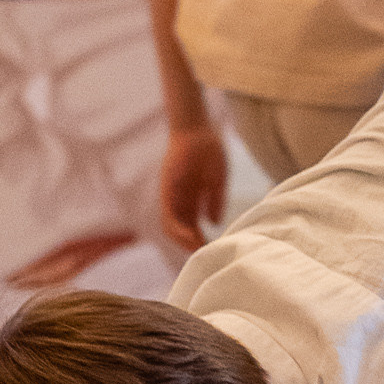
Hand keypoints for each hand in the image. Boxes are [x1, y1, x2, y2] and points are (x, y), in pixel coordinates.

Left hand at [161, 122, 229, 249]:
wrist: (196, 128)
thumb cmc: (209, 150)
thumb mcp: (216, 179)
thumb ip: (215, 200)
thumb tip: (213, 222)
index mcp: (192, 198)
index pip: (192, 225)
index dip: (199, 239)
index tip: (212, 248)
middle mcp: (179, 199)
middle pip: (181, 229)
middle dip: (190, 245)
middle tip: (203, 255)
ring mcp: (172, 195)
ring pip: (171, 226)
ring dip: (182, 241)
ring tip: (196, 250)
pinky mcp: (167, 190)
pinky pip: (168, 214)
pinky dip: (177, 229)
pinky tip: (190, 236)